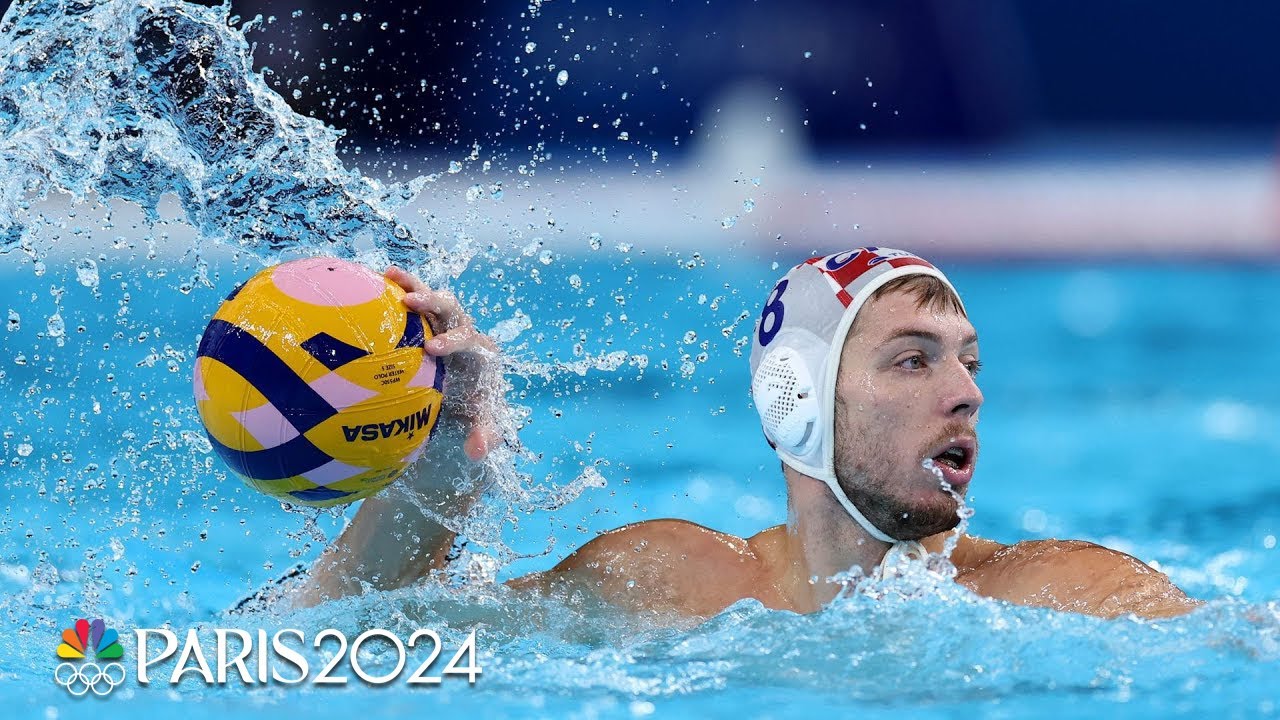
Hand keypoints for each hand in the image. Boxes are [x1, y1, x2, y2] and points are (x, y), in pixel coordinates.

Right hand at [384, 266, 502, 461]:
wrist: (469, 389)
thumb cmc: (475, 403)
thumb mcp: (482, 421)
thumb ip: (484, 434)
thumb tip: (477, 452)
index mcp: (480, 351)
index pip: (470, 340)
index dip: (452, 341)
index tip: (432, 349)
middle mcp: (464, 330)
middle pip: (452, 309)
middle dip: (433, 304)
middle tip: (410, 303)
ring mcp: (445, 322)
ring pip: (433, 298)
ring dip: (413, 286)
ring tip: (390, 275)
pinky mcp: (428, 319)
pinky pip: (413, 298)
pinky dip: (398, 288)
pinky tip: (376, 278)